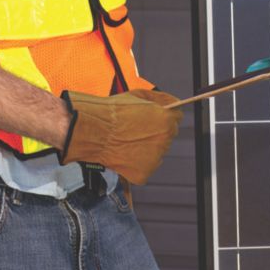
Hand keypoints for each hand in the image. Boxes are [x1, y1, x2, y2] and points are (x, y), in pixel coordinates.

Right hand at [59, 88, 182, 184]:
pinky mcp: (144, 173)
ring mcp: (155, 159)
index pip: (176, 118)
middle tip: (136, 130)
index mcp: (166, 121)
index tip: (154, 118)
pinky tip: (125, 153)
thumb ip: (161, 99)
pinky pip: (145, 167)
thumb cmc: (112, 113)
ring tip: (128, 141)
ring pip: (157, 153)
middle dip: (155, 132)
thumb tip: (174, 102)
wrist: (93, 131)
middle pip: (167, 136)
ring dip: (147, 148)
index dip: (164, 116)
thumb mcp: (139, 95)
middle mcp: (164, 141)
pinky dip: (137, 163)